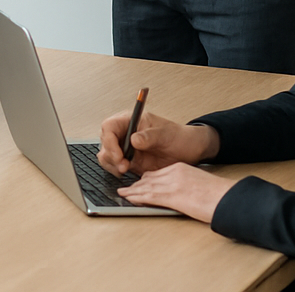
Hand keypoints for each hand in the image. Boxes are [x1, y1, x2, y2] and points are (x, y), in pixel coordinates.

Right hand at [97, 111, 218, 175]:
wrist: (189, 151)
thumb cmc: (179, 137)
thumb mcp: (166, 134)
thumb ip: (149, 136)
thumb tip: (134, 139)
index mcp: (131, 121)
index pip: (109, 126)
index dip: (109, 140)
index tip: (118, 153)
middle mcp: (125, 134)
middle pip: (105, 142)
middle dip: (110, 155)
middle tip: (123, 165)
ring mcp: (126, 148)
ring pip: (106, 155)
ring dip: (112, 164)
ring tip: (125, 169)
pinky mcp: (130, 161)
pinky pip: (115, 166)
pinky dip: (117, 171)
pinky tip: (126, 173)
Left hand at [117, 162, 235, 222]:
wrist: (226, 197)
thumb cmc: (219, 194)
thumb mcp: (200, 183)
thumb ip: (187, 185)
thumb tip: (183, 195)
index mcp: (181, 168)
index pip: (158, 172)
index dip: (146, 179)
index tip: (139, 183)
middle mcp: (174, 173)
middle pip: (150, 178)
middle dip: (137, 185)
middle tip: (126, 189)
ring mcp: (172, 184)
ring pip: (146, 186)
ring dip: (132, 191)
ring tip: (123, 194)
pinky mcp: (171, 196)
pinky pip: (149, 195)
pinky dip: (137, 197)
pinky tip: (130, 198)